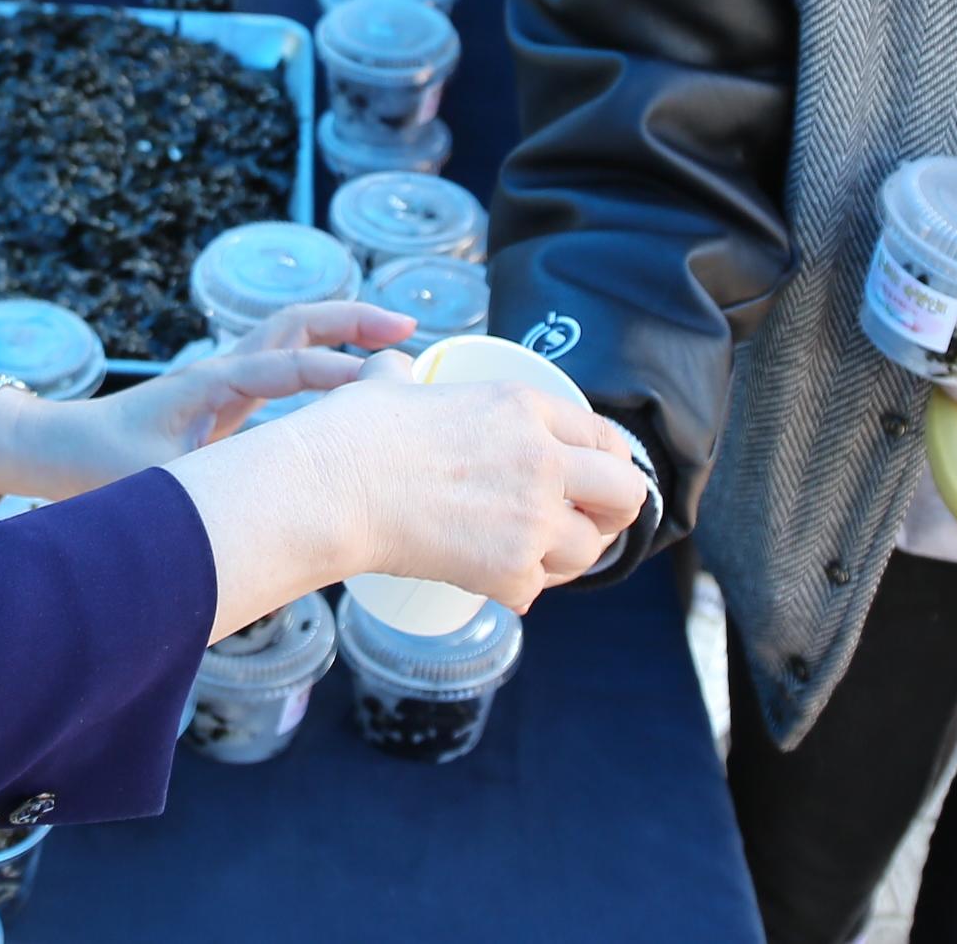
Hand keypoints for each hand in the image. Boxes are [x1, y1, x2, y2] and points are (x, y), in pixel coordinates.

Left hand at [0, 302, 420, 501]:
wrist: (55, 448)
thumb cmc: (97, 466)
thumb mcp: (152, 488)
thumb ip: (202, 507)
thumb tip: (257, 547)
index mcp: (209, 386)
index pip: (283, 367)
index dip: (331, 376)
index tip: (378, 387)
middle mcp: (222, 371)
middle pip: (296, 324)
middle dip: (352, 320)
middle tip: (406, 325)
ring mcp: (225, 378)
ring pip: (292, 335)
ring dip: (342, 331)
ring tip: (397, 340)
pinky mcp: (226, 396)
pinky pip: (285, 363)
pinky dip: (324, 358)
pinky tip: (354, 381)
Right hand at [284, 371, 648, 606]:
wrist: (330, 491)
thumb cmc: (351, 433)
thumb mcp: (392, 382)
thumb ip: (410, 376)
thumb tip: (396, 368)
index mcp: (524, 407)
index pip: (605, 437)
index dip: (610, 463)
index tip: (598, 480)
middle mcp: (543, 460)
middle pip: (627, 495)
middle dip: (614, 513)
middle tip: (587, 522)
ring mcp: (532, 519)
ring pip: (590, 550)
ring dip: (565, 556)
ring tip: (533, 554)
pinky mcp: (510, 570)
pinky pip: (537, 589)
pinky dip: (517, 588)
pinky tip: (493, 577)